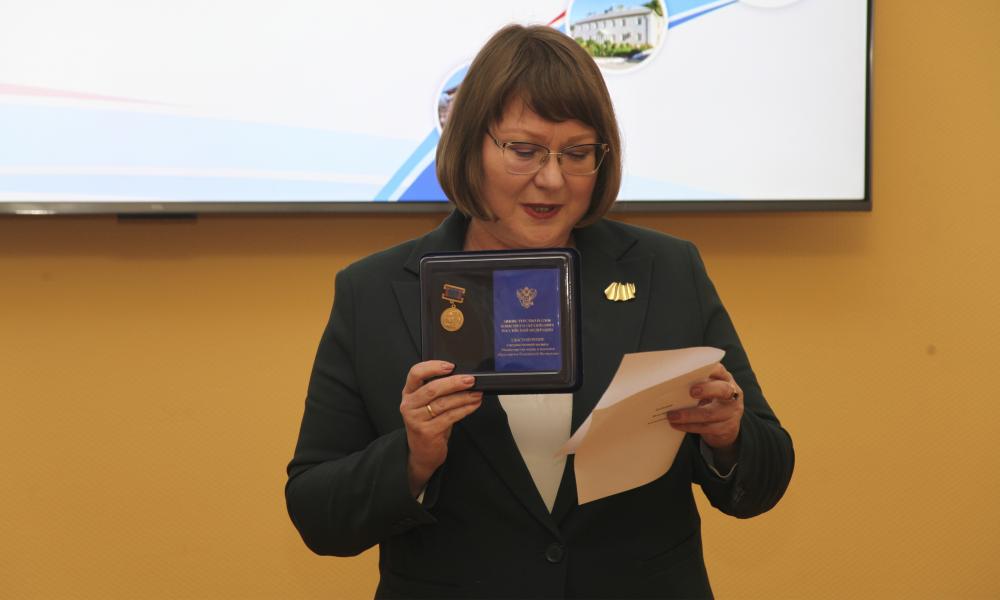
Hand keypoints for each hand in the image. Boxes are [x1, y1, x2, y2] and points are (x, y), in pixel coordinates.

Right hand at [400, 361, 482, 496]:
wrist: (422, 453)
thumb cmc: (429, 424)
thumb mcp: (428, 405)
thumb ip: (439, 391)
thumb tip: (464, 377)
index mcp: (409, 393)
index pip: (415, 373)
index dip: (433, 367)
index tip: (451, 366)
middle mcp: (409, 405)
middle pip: (431, 388)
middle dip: (454, 382)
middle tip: (471, 380)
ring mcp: (416, 419)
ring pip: (442, 403)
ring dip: (463, 397)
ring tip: (477, 393)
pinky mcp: (427, 432)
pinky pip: (449, 417)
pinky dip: (464, 409)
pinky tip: (474, 405)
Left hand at [667, 363, 742, 450]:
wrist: (727, 426)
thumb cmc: (712, 401)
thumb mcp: (709, 389)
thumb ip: (698, 383)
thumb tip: (672, 382)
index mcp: (726, 380)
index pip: (720, 370)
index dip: (710, 369)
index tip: (695, 370)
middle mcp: (733, 394)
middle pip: (722, 390)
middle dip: (706, 390)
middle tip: (690, 392)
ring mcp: (732, 412)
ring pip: (710, 413)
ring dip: (688, 415)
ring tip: (671, 416)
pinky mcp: (727, 428)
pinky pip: (706, 428)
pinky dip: (689, 426)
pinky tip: (677, 425)